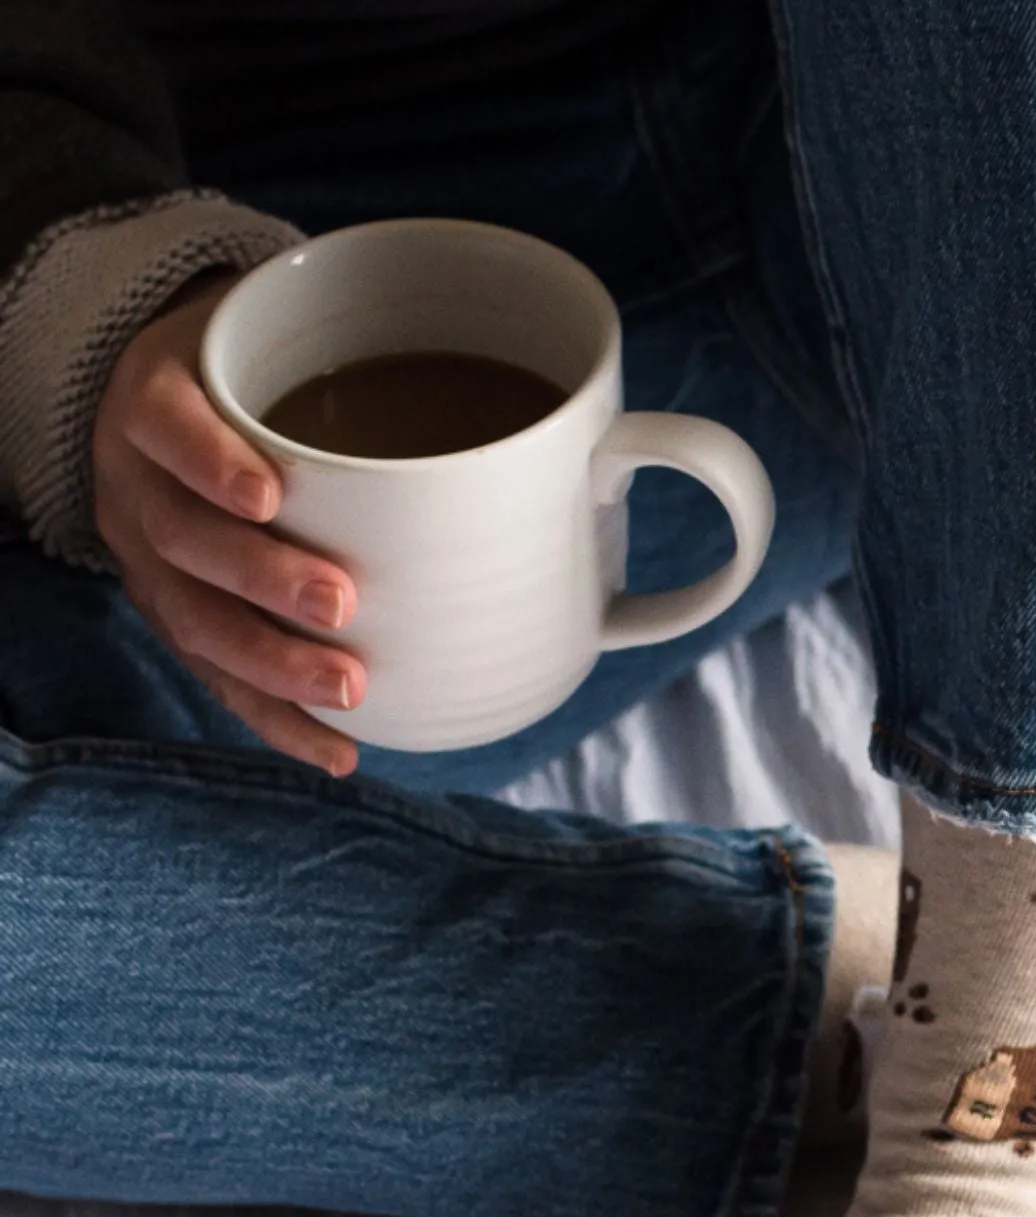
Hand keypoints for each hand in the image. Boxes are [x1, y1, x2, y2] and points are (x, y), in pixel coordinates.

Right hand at [92, 273, 362, 774]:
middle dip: (262, 578)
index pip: (166, 423)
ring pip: (196, 622)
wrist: (163, 404)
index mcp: (158, 399)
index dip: (208, 459)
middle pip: (185, 537)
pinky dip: (281, 720)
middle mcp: (140, 484)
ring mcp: (151, 560)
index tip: (269, 492)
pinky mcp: (178, 618)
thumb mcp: (284, 335)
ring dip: (274, 665)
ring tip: (348, 690)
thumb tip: (584, 422)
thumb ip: (383, 357)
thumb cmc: (254, 378)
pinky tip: (339, 752)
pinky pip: (220, 681)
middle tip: (340, 603)